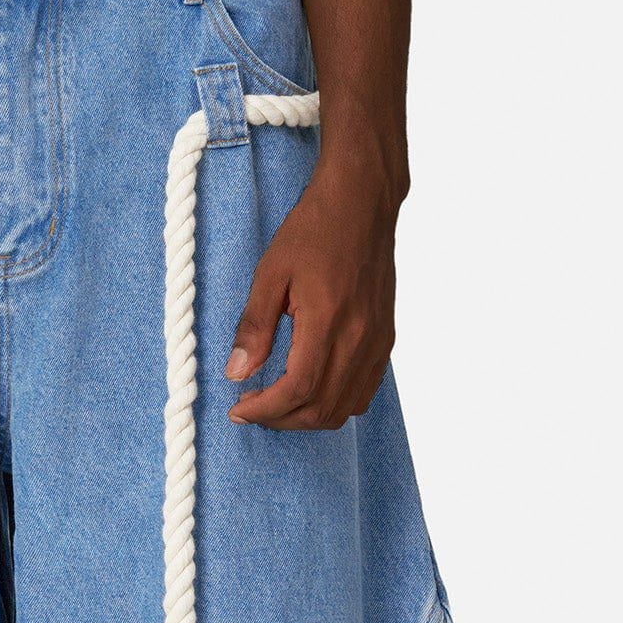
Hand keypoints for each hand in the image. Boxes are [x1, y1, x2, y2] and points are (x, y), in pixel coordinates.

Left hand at [225, 159, 398, 430]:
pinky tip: (310, 391)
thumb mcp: (271, 272)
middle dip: (281, 419)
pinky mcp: (386, 338)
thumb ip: (254, 326)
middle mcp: (360, 338)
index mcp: (329, 321)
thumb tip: (237, 373)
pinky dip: (335, 404)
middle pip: (321, 409)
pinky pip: (363, 392)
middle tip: (251, 409)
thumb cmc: (314, 230)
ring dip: (307, 417)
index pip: (297, 390)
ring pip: (345, 408)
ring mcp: (377, 341)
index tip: (238, 409)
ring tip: (277, 404)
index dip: (265, 410)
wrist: (363, 202)